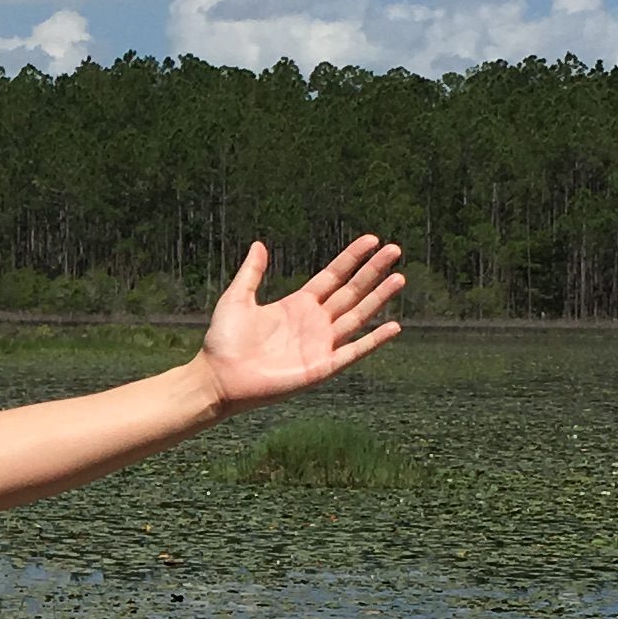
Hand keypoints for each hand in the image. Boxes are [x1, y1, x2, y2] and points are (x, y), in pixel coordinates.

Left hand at [200, 234, 403, 408]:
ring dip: (379, 298)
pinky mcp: (321, 367)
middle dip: (373, 271)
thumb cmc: (223, 342)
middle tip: (395, 249)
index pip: (333, 276)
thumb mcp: (237, 299)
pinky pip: (353, 352)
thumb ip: (252, 273)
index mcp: (297, 305)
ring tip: (399, 278)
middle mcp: (314, 323)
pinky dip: (374, 341)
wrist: (218, 378)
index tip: (372, 240)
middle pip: (351, 292)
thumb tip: (258, 244)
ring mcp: (320, 345)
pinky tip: (393, 326)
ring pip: (357, 316)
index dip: (352, 258)